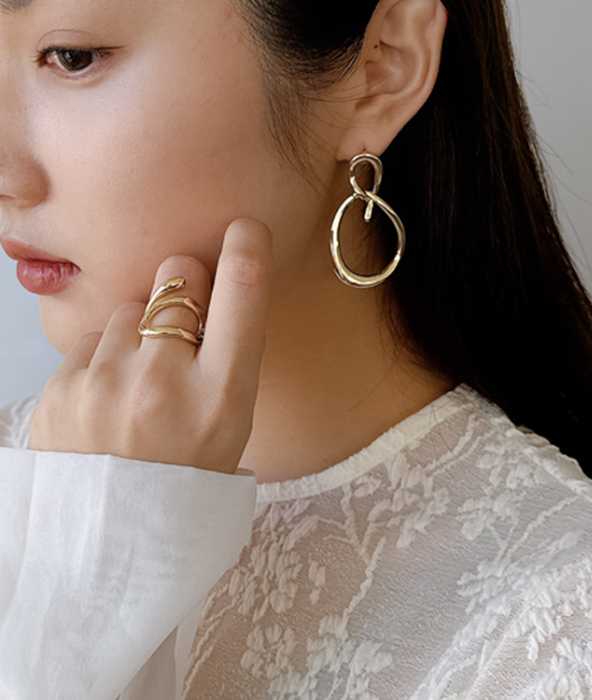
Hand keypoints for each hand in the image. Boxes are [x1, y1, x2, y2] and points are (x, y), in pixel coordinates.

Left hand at [28, 218, 273, 474]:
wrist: (114, 543)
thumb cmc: (187, 480)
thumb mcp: (232, 429)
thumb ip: (228, 360)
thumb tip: (212, 293)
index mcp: (221, 398)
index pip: (243, 298)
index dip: (247, 252)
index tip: (244, 229)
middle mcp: (164, 382)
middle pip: (177, 278)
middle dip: (183, 285)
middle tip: (182, 322)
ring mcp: (105, 384)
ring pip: (127, 308)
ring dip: (136, 331)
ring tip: (136, 385)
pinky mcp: (58, 389)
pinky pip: (88, 341)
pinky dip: (101, 359)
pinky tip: (106, 401)